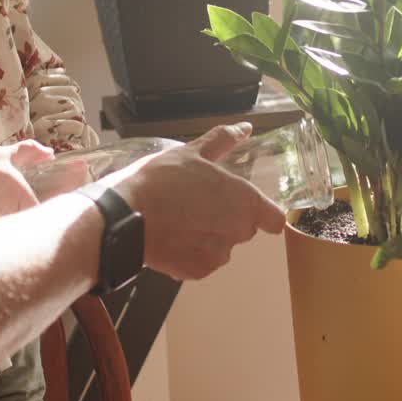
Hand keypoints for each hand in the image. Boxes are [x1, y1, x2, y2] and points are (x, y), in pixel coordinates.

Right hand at [0, 140, 48, 223]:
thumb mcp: (5, 154)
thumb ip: (30, 152)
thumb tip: (50, 153)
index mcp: (19, 193)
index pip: (39, 214)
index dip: (39, 217)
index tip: (35, 216)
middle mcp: (7, 209)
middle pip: (23, 227)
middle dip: (22, 225)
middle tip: (16, 220)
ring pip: (5, 234)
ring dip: (5, 231)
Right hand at [106, 123, 286, 280]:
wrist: (126, 217)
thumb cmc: (162, 180)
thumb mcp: (193, 153)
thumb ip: (224, 140)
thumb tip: (245, 128)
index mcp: (245, 202)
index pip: (275, 219)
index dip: (265, 214)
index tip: (246, 208)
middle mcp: (238, 231)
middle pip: (245, 230)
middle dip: (228, 220)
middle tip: (199, 205)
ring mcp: (218, 255)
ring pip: (222, 247)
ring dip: (209, 237)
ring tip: (181, 220)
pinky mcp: (197, 272)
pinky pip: (202, 262)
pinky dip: (191, 253)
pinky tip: (173, 237)